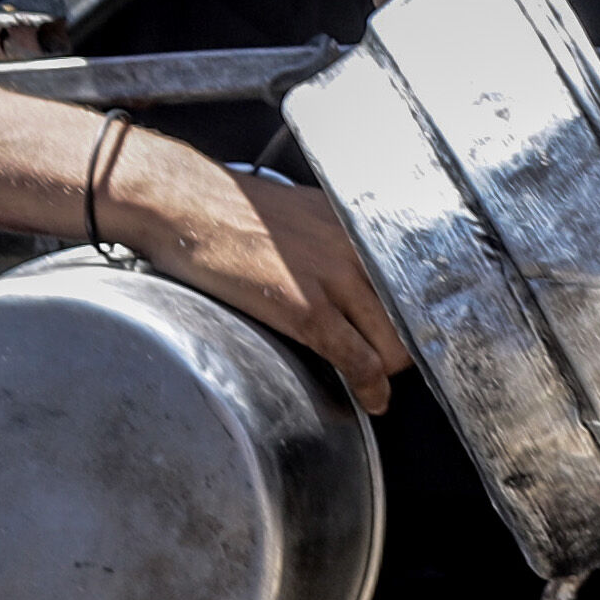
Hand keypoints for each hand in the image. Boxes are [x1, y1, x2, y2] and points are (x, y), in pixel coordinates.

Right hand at [113, 143, 413, 403]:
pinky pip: (358, 360)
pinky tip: (369, 399)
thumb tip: (355, 271)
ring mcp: (332, 278)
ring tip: (376, 382)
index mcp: (354, 224)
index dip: (420, 312)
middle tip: (391, 360)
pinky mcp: (305, 307)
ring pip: (393, 344)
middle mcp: (353, 248)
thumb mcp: (301, 212)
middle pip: (411, 315)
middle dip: (405, 345)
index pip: (413, 275)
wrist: (178, 200)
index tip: (420, 330)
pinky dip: (369, 388)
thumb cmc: (227, 208)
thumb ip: (336, 239)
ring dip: (389, 372)